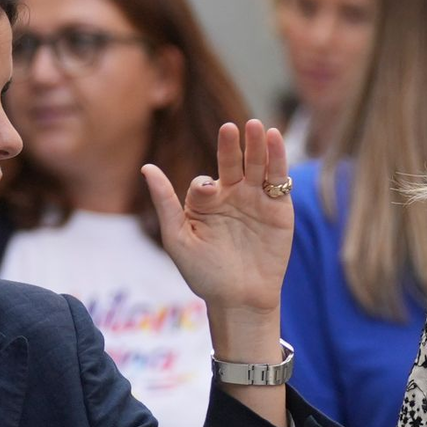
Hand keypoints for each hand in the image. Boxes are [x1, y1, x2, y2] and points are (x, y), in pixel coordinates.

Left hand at [141, 119, 292, 313]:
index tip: (209, 193)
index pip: (205, 181)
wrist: (240, 299)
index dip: (205, 185)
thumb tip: (147, 168)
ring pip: (256, 165)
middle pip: (232, 163)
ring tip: (257, 126)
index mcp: (206, 203)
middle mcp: (232, 196)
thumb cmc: (205, 274)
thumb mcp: (178, 239)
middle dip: (232, 146)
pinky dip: (278, 158)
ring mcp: (257, 200)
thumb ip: (166, 202)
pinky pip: (279, 178)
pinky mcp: (279, 207)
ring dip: (257, 145)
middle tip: (230, 128)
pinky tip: (274, 139)